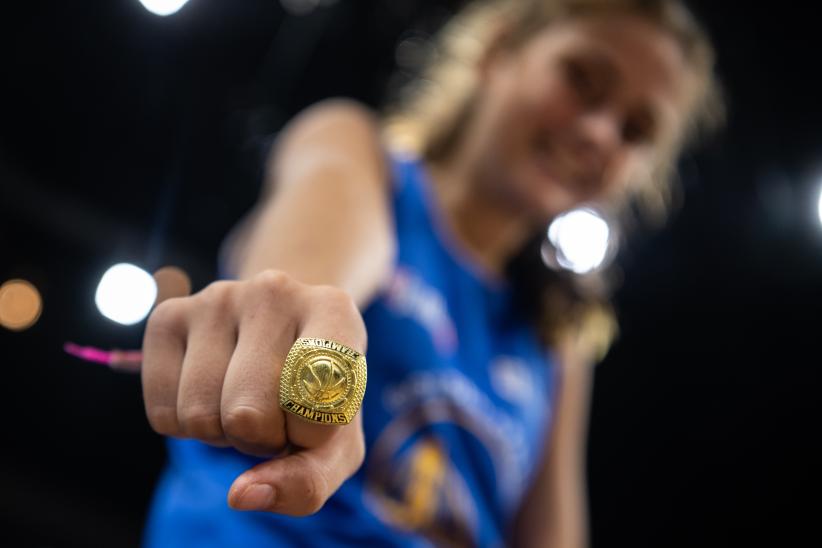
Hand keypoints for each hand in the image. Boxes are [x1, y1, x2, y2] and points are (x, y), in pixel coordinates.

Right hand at [141, 269, 366, 514]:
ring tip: (244, 402)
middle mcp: (275, 290)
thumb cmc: (316, 396)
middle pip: (248, 414)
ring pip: (200, 415)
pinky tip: (211, 395)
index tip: (316, 414)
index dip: (312, 435)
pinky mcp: (168, 316)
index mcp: (335, 310)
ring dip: (222, 434)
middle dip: (262, 439)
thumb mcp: (334, 441)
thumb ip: (309, 480)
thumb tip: (241, 494)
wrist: (282, 337)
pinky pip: (163, 412)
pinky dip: (184, 428)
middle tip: (275, 414)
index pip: (318, 401)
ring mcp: (217, 297)